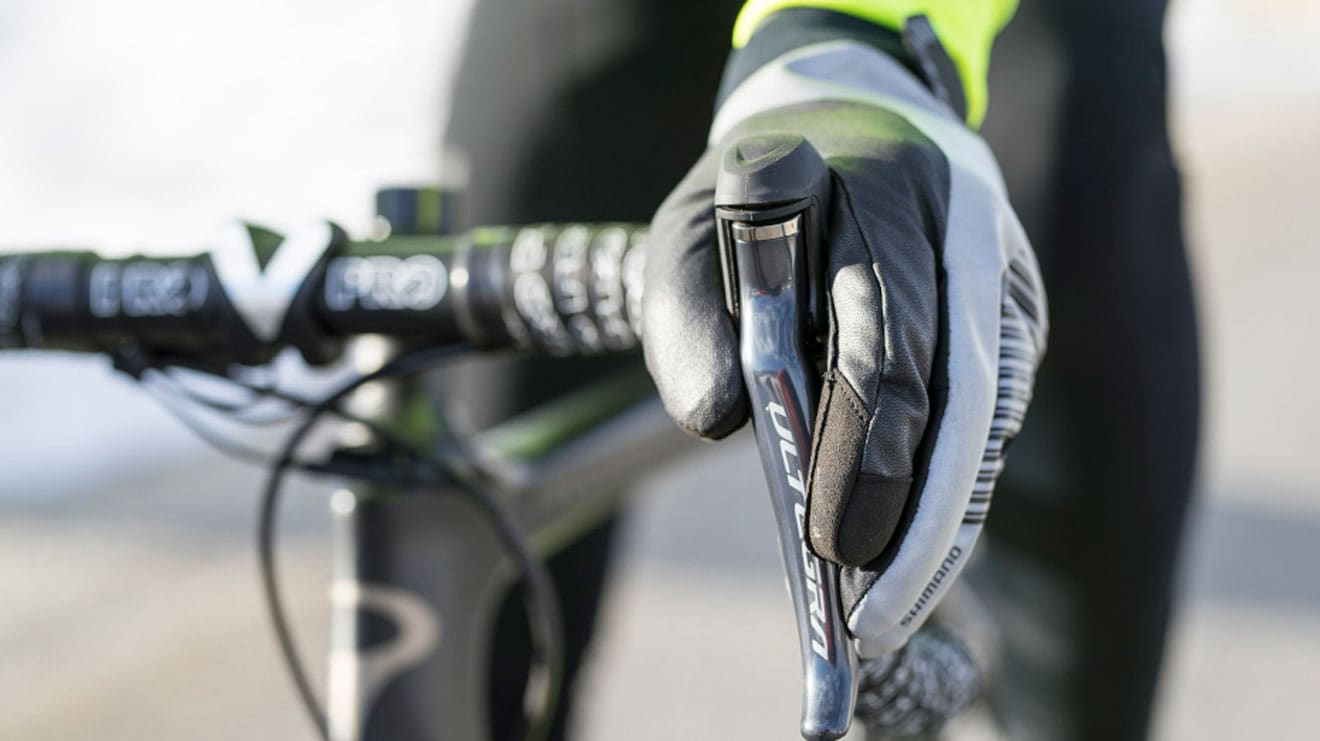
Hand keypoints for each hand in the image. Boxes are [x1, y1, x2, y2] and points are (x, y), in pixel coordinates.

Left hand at [642, 39, 1045, 656]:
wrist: (843, 125)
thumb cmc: (750, 200)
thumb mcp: (690, 235)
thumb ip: (689, 316)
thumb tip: (725, 422)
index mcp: (886, 191)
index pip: (885, 341)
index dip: (863, 450)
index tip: (830, 544)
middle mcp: (967, 236)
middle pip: (954, 396)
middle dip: (914, 514)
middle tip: (870, 616)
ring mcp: (1001, 281)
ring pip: (983, 421)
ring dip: (941, 522)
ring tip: (891, 612)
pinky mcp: (1008, 323)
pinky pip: (983, 421)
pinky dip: (949, 496)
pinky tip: (913, 557)